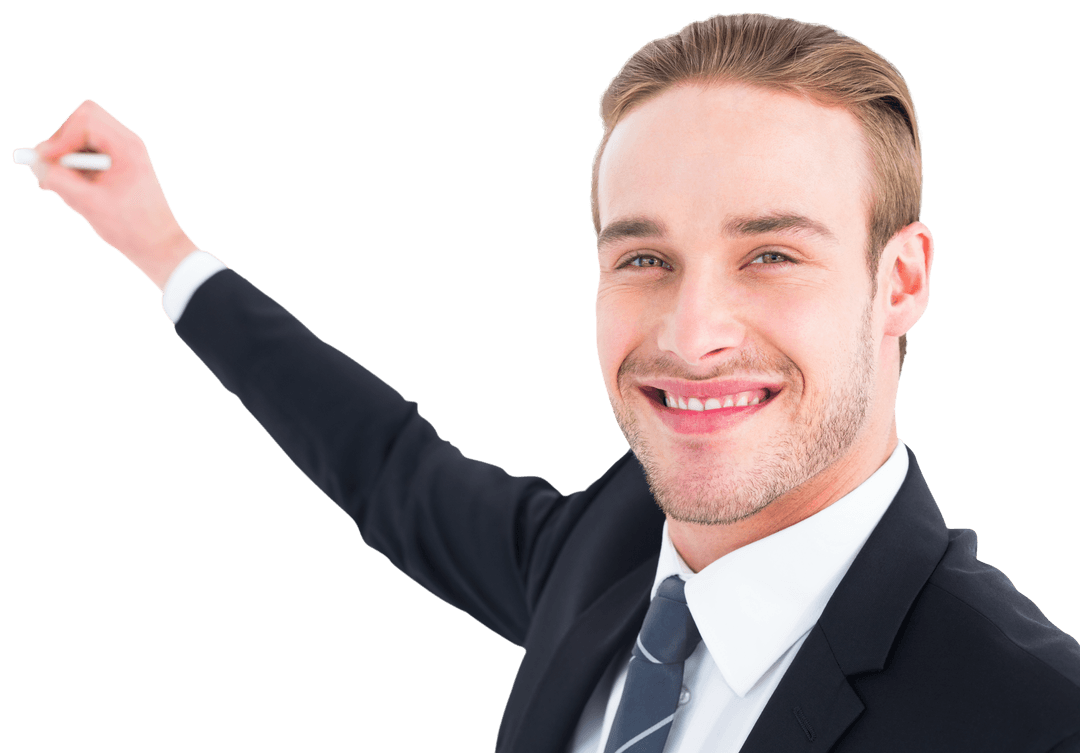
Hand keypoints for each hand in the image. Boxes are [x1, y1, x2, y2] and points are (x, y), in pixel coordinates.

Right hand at [22, 99, 200, 290]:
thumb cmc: (132, 228)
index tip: (47, 161)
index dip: (61, 137)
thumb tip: (34, 161)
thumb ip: (58, 180)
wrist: (160, 245)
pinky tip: (72, 188)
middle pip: (83, 120)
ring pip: (82, 136)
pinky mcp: (118, 164)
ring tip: (58, 184)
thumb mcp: (88, 204)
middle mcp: (127, 143)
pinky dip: (74, 165)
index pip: (86, 119)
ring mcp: (123, 153)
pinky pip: (87, 152)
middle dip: (61, 143)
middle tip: (48, 170)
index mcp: (127, 147)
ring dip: (65, 156)